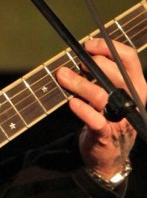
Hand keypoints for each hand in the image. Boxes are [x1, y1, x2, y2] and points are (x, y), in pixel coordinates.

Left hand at [56, 38, 145, 177]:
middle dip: (93, 64)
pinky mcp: (106, 134)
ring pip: (102, 95)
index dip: (109, 47)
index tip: (88, 45)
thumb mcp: (111, 91)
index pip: (129, 58)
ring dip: (80, 83)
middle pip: (116, 74)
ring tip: (62, 75)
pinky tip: (72, 102)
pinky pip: (96, 120)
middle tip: (76, 63)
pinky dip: (83, 110)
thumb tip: (81, 54)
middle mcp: (133, 99)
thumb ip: (101, 74)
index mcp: (137, 85)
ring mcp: (121, 118)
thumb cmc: (108, 115)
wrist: (108, 152)